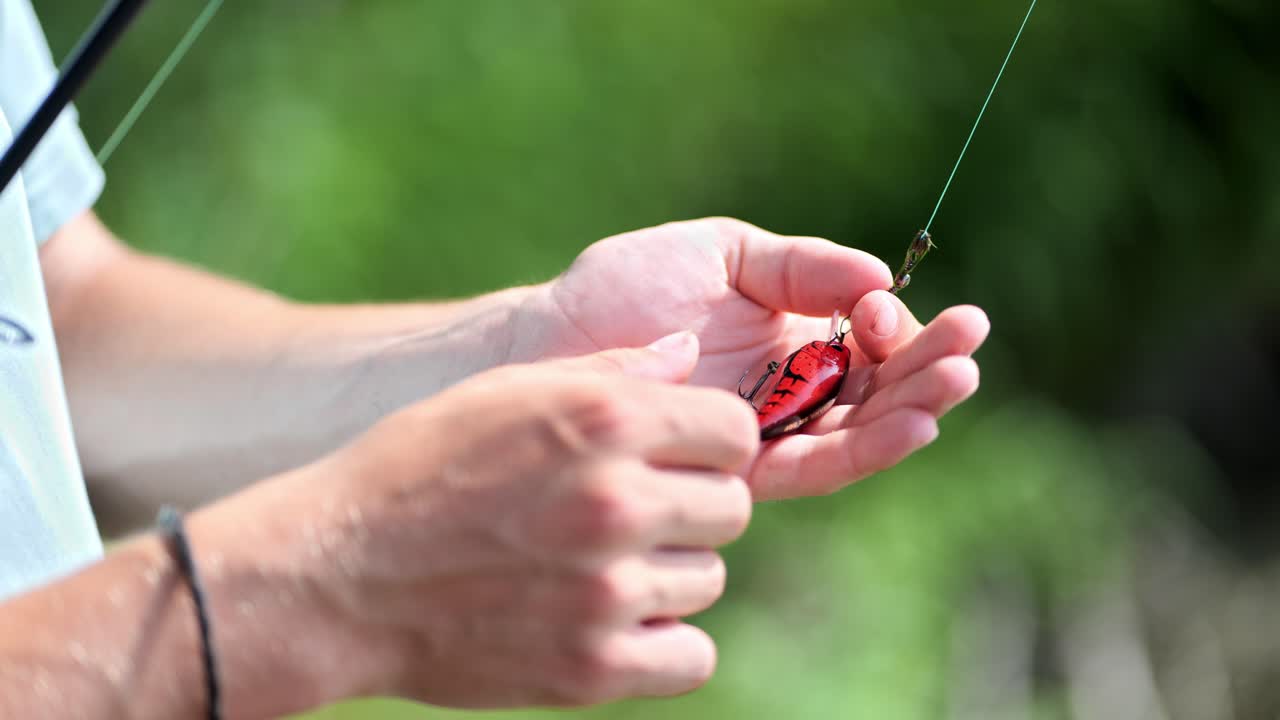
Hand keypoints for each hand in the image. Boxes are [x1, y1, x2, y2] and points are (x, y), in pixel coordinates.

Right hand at [189, 332, 755, 713]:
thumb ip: (610, 370)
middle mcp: (616, 502)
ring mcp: (606, 592)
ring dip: (669, 572)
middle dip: (692, 505)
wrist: (333, 578)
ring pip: (708, 578)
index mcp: (602, 421)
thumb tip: (690, 353)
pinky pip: (691, 656)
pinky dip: (662, 642)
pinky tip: (613, 620)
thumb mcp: (503, 391)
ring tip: (600, 564)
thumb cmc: (416, 471)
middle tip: (632, 512)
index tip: (676, 455)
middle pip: (731, 507)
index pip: (736, 432)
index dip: (709, 442)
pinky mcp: (591, 668)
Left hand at [529, 217, 989, 499]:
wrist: (553, 340)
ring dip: (912, 408)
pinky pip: (818, 465)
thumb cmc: (626, 289)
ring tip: (954, 380)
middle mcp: (786, 385)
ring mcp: (768, 429)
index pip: (862, 336)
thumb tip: (881, 276)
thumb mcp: (723, 254)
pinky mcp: (743, 467)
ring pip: (859, 429)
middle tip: (968, 345)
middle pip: (875, 386)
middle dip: (925, 366)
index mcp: (787, 331)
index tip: (882, 304)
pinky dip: (866, 448)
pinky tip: (908, 424)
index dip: (889, 323)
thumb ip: (800, 266)